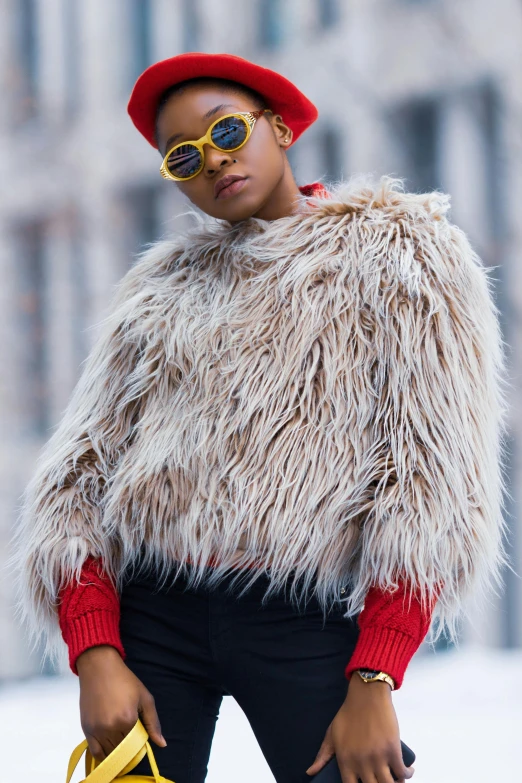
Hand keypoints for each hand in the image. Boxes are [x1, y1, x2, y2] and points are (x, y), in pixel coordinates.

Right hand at [77, 645, 166, 763]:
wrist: (99, 668)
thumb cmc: (124, 680)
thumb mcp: (144, 698)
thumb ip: (154, 723)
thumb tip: (162, 744)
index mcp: (128, 719)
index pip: (137, 745)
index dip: (140, 745)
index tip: (141, 738)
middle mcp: (111, 728)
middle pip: (123, 751)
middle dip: (129, 750)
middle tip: (131, 739)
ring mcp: (97, 730)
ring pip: (110, 753)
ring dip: (117, 752)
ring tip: (121, 742)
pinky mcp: (87, 730)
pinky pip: (95, 752)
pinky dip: (103, 755)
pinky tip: (109, 749)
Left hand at [305, 674, 414, 782]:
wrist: (367, 696)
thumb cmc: (348, 714)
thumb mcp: (332, 734)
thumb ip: (322, 755)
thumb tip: (310, 772)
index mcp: (345, 761)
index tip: (364, 782)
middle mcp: (361, 763)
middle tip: (381, 780)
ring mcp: (378, 758)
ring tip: (396, 780)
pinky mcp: (393, 750)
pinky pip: (402, 772)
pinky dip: (407, 775)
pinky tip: (407, 772)